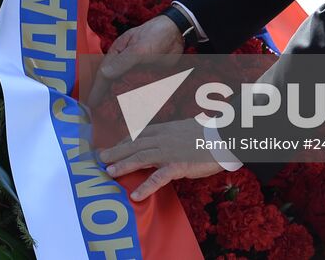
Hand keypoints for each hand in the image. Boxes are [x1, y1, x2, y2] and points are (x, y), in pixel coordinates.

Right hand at [88, 15, 184, 106]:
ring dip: (122, 100)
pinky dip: (137, 98)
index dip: (97, 89)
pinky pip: (139, 90)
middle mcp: (124, 64)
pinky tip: (136, 109)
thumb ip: (122, 62)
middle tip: (103, 113)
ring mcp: (135, 71)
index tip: (91, 104)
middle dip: (107, 97)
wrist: (177, 34)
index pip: (103, 73)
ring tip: (117, 116)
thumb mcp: (138, 49)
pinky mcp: (147, 77)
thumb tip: (104, 75)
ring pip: (125, 88)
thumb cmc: (154, 36)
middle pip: (112, 83)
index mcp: (116, 54)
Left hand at [99, 119, 226, 200]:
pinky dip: (145, 187)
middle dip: (115, 152)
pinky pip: (158, 178)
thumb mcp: (183, 128)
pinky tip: (135, 195)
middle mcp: (162, 138)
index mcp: (163, 129)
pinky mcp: (177, 165)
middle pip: (133, 145)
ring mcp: (168, 151)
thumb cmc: (207, 134)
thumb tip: (164, 138)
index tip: (112, 148)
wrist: (224, 137)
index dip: (122, 143)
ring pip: (139, 158)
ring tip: (109, 172)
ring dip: (122, 165)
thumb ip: (170, 134)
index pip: (137, 135)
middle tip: (100, 158)